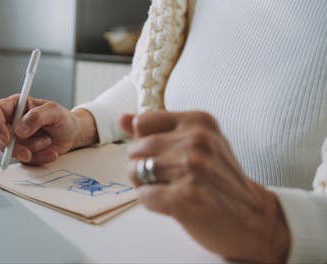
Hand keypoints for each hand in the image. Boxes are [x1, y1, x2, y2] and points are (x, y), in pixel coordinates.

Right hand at [0, 94, 96, 164]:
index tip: (6, 138)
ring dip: (31, 150)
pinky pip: (24, 160)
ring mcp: (16, 138)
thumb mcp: (54, 111)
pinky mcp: (23, 151)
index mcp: (15, 106)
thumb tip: (19, 129)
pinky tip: (51, 152)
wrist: (73, 133)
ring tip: (47, 142)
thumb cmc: (62, 118)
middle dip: (12, 147)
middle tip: (26, 153)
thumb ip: (37, 116)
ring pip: (10, 150)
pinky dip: (39, 158)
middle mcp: (12, 122)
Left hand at [120, 110, 289, 262]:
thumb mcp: (197, 142)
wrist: (253, 219)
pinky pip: (144, 195)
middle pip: (135, 148)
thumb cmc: (219, 179)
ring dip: (145, 184)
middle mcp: (196, 140)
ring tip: (169, 189)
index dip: (144, 142)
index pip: (143, 122)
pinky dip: (152, 202)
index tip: (162, 155)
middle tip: (167, 178)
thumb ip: (158, 128)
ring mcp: (191, 168)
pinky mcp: (184, 197)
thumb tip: (123, 118)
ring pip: (135, 170)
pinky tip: (173, 203)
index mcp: (199, 121)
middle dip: (142, 166)